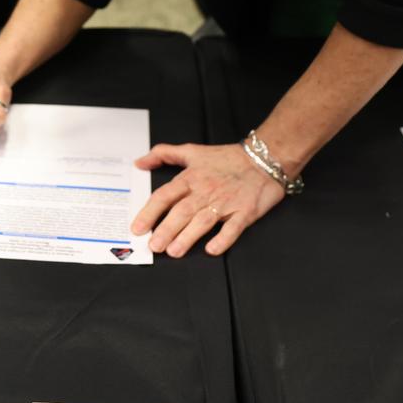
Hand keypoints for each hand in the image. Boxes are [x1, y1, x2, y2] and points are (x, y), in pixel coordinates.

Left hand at [132, 142, 285, 257]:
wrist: (264, 159)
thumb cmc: (226, 158)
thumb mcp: (192, 151)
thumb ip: (163, 154)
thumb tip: (139, 162)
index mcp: (191, 178)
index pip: (165, 195)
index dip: (149, 212)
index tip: (138, 228)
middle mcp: (206, 191)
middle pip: (182, 211)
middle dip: (166, 229)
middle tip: (154, 246)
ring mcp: (226, 202)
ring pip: (203, 220)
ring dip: (188, 236)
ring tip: (174, 251)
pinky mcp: (245, 211)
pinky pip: (233, 228)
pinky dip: (223, 239)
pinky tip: (211, 250)